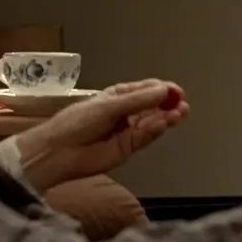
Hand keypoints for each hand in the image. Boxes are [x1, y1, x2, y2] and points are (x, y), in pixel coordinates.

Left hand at [15, 79, 189, 189]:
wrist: (59, 152)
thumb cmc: (76, 123)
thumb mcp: (108, 106)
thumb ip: (137, 101)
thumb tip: (163, 91)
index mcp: (116, 97)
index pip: (144, 90)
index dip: (160, 89)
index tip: (175, 89)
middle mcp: (124, 113)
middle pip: (152, 107)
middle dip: (167, 104)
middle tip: (181, 102)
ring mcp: (127, 131)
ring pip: (152, 122)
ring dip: (166, 117)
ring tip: (178, 112)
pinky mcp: (128, 149)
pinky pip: (145, 137)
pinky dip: (156, 130)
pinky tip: (164, 124)